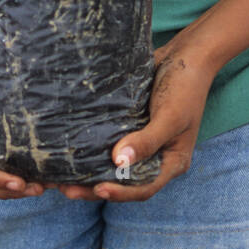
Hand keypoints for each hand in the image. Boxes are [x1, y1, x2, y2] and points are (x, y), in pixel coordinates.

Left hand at [56, 40, 216, 202]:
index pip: (144, 188)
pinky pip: (111, 141)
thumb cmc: (186, 88)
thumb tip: (118, 161)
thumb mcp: (171, 117)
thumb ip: (147, 141)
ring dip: (92, 171)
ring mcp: (142, 141)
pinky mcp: (131, 125)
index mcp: (171, 162)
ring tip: (63, 176)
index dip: (120, 193)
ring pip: (115, 164)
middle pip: (124, 181)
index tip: (96, 189)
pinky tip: (74, 149)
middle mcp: (156, 157)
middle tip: (68, 188)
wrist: (185, 55)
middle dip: (96, 187)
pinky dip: (95, 148)